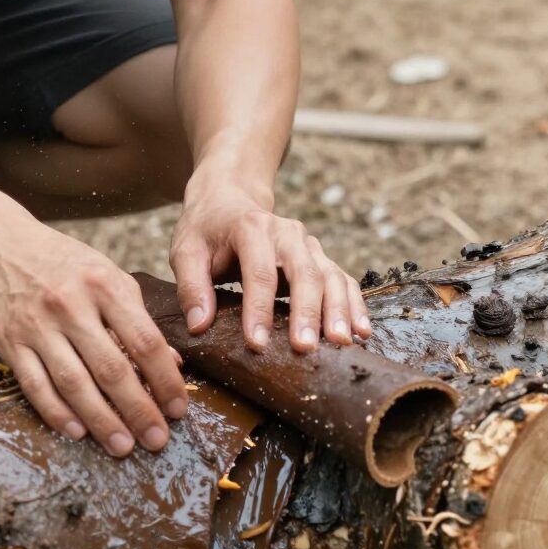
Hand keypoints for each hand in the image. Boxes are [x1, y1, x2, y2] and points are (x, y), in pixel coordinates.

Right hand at [0, 217, 188, 456]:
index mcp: (103, 284)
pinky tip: (77, 431)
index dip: (165, 380)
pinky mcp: (10, 342)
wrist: (1, 246)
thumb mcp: (107, 274)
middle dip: (138, 410)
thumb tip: (170, 362)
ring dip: (101, 420)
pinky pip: (35, 385)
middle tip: (157, 439)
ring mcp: (37, 325)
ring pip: (73, 383)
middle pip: (111, 368)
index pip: (144, 340)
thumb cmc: (63, 262)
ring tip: (122, 446)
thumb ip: (137, 316)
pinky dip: (57, 412)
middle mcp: (70, 305)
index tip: (177, 409)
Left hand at [170, 173, 370, 354]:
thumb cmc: (206, 230)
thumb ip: (191, 285)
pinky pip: (343, 280)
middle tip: (304, 348)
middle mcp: (286, 233)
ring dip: (338, 311)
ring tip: (341, 343)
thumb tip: (199, 325)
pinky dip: (354, 304)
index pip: (259, 271)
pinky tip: (361, 331)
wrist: (229, 200)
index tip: (257, 343)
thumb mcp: (186, 250)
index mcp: (251, 227)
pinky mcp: (319, 258)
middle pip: (304, 273)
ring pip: (330, 276)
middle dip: (306, 312)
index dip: (259, 309)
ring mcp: (308, 245)